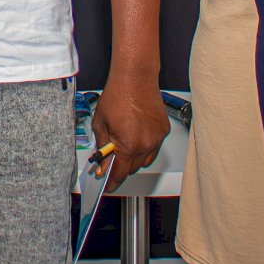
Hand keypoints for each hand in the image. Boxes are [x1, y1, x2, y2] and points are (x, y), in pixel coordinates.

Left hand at [90, 76, 168, 192]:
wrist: (135, 78)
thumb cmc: (118, 95)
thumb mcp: (100, 124)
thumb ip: (102, 148)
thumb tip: (102, 164)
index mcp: (128, 145)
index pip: (120, 174)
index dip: (112, 182)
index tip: (108, 185)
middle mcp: (145, 144)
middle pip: (132, 169)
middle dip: (121, 166)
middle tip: (111, 159)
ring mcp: (156, 138)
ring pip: (145, 160)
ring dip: (134, 158)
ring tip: (124, 144)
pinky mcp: (163, 131)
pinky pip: (154, 147)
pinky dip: (145, 145)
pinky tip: (136, 133)